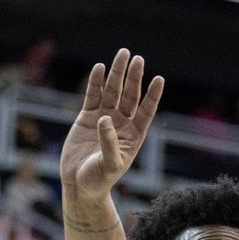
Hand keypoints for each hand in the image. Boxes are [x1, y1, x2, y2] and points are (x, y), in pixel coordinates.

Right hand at [59, 48, 163, 199]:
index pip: (146, 111)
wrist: (79, 185)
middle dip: (134, 77)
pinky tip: (99, 68)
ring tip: (122, 54)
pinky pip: (92, 96)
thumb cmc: (99, 180)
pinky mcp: (87, 118)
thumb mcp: (109, 165)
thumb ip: (109, 142)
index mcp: (134, 135)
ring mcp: (104, 119)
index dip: (153, 95)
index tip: (159, 78)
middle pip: (130, 95)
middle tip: (137, 58)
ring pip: (112, 91)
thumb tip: (107, 118)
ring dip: (117, 74)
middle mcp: (122, 124)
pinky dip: (96, 82)